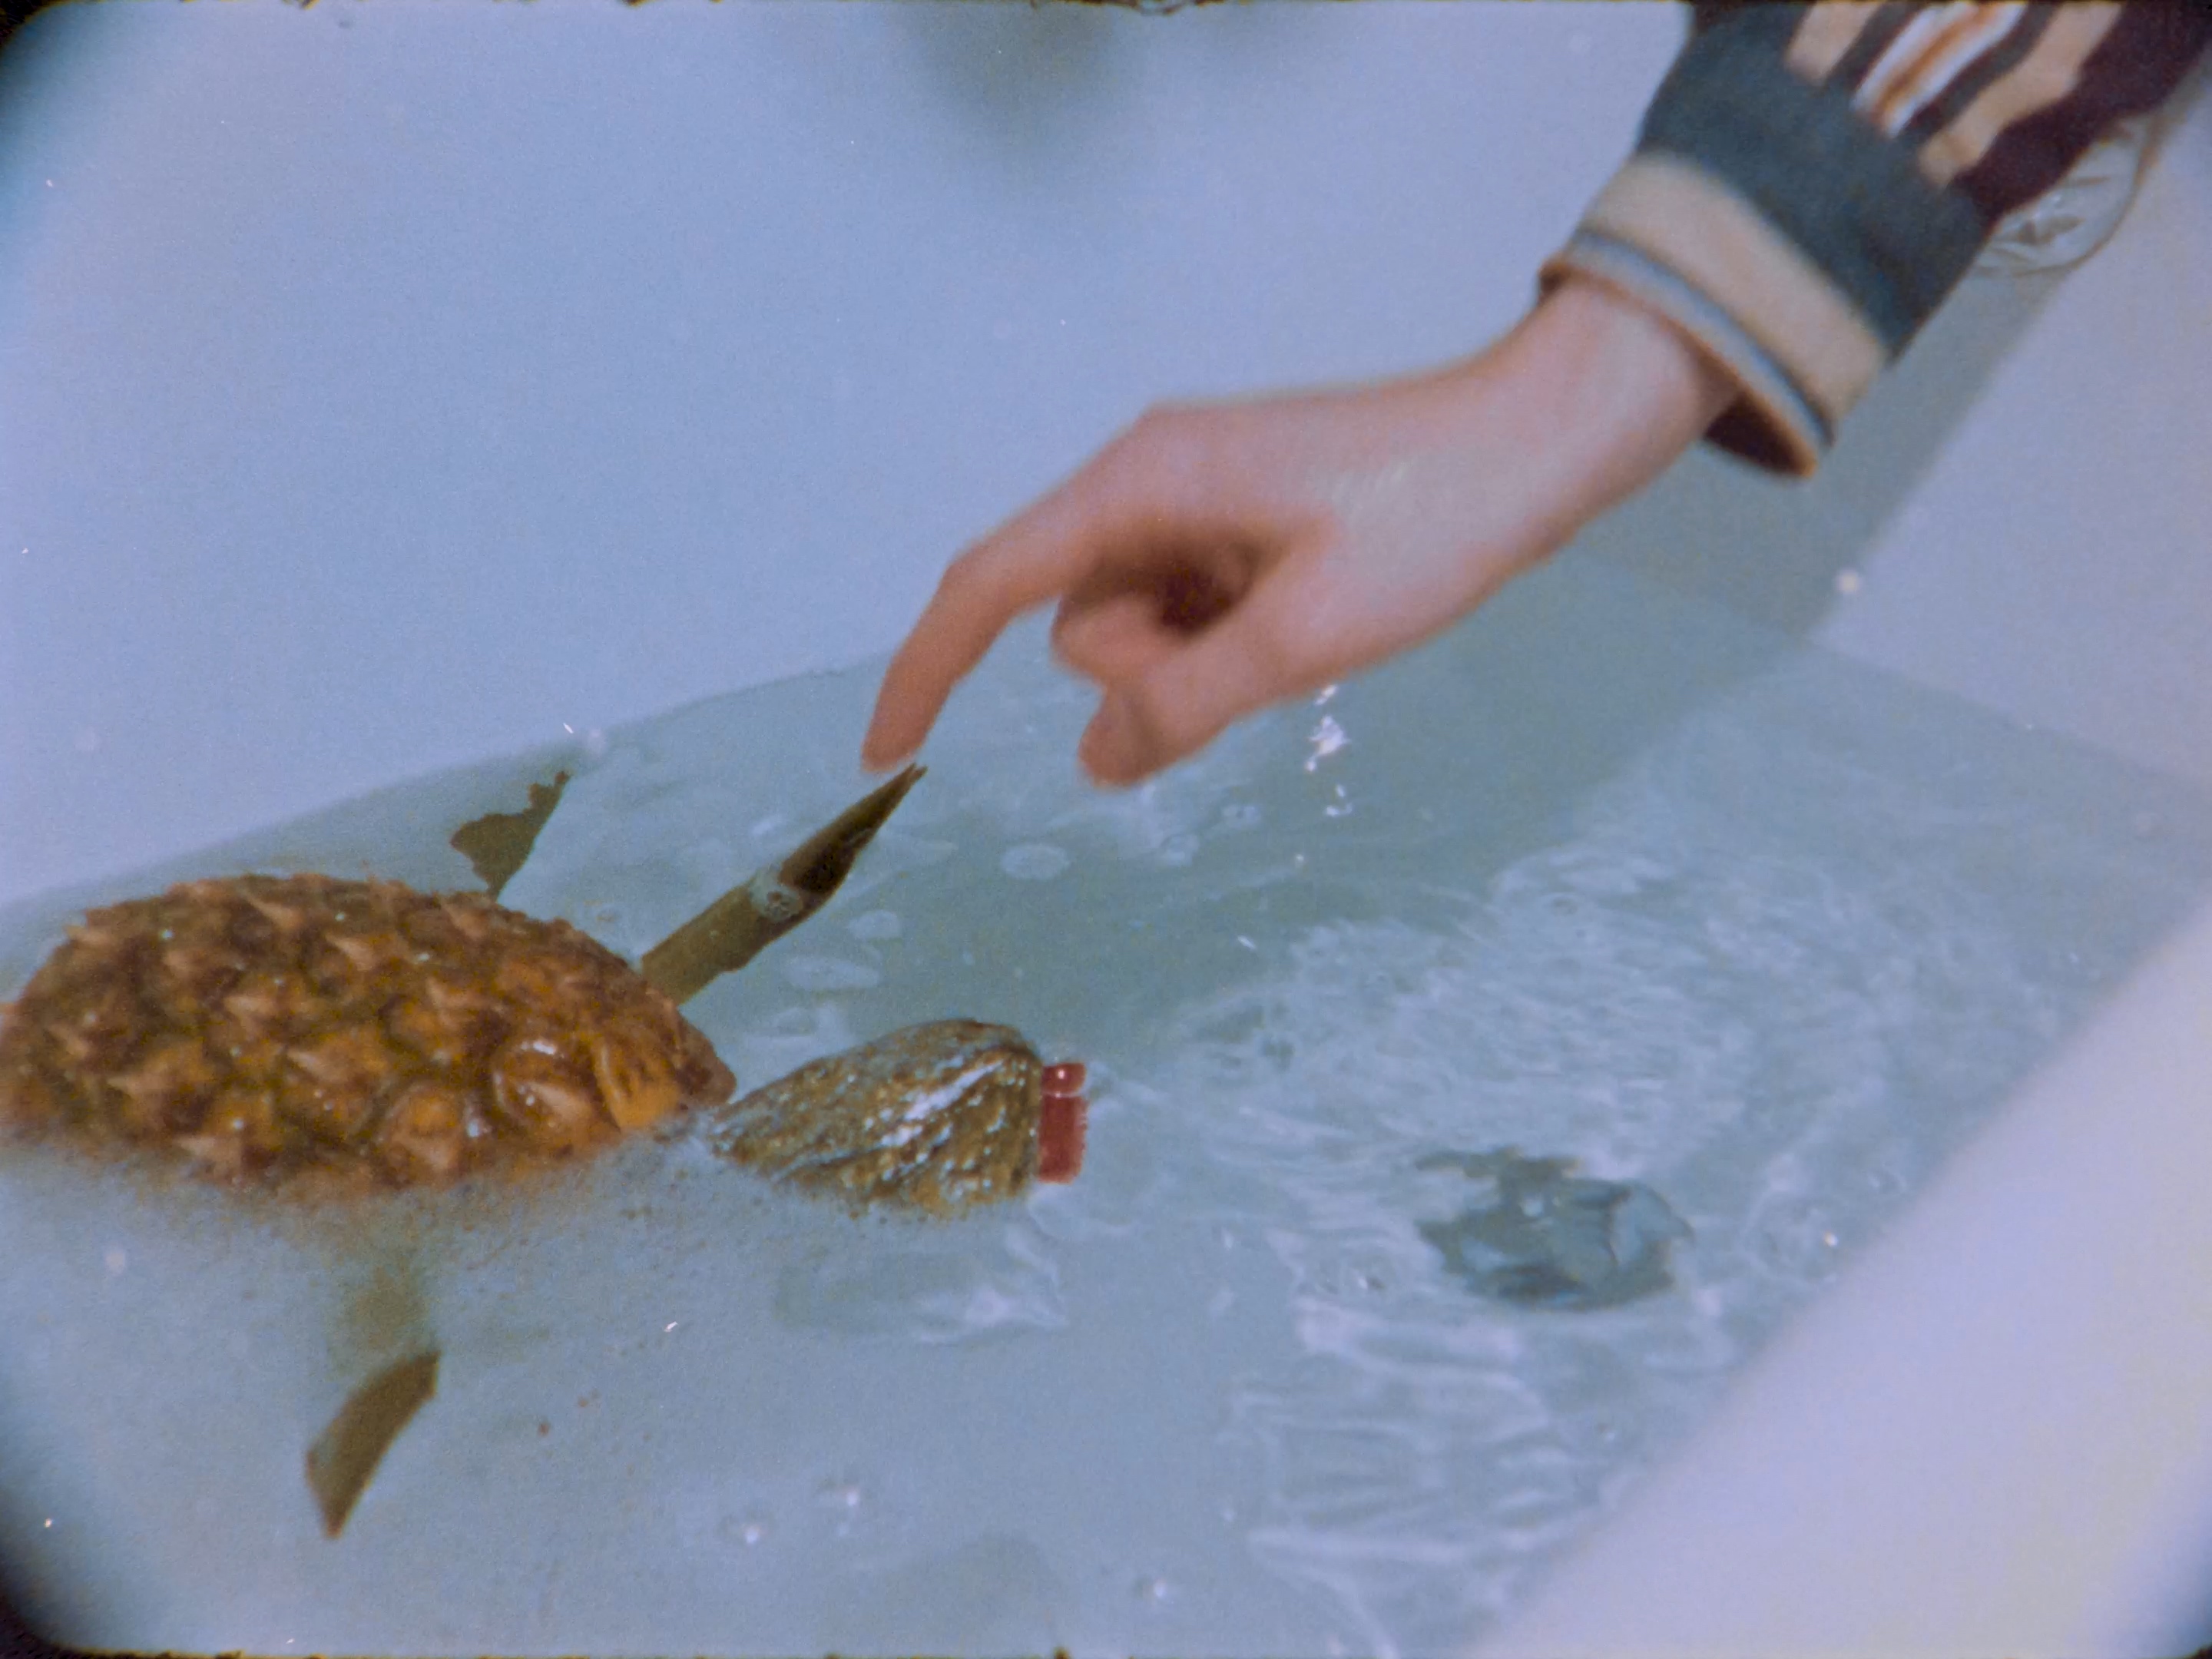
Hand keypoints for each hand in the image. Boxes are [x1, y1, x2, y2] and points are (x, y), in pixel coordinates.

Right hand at [860, 277, 1734, 785]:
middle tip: (1267, 653)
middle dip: (1146, 673)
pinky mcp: (1234, 523)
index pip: (989, 584)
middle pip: (1076, 626)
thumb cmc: (1432, 520)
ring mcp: (1192, 502)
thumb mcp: (1303, 634)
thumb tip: (1096, 762)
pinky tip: (1309, 616)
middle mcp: (1148, 483)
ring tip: (1303, 628)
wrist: (1538, 443)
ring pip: (1134, 630)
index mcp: (1140, 482)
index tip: (885, 750)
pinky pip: (1188, 613)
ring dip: (1196, 662)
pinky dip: (1228, 642)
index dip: (927, 668)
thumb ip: (1184, 704)